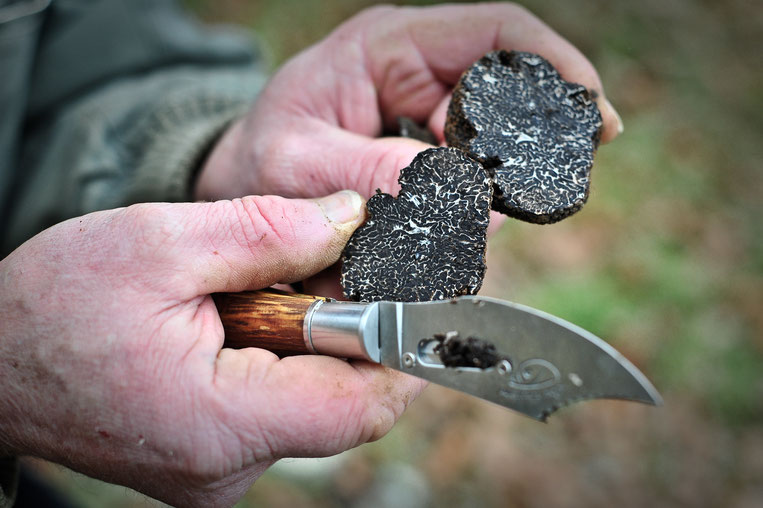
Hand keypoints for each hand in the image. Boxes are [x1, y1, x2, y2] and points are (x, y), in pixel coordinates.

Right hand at [0, 191, 424, 506]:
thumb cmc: (54, 307)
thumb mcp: (162, 244)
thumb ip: (268, 231)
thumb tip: (353, 217)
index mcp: (222, 423)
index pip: (361, 404)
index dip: (403, 347)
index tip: (420, 293)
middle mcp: (229, 467)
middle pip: (345, 402)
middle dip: (353, 331)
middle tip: (332, 269)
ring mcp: (221, 470)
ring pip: (314, 403)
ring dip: (311, 343)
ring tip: (262, 294)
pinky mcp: (214, 457)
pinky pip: (280, 409)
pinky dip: (282, 361)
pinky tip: (246, 321)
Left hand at [196, 2, 621, 202]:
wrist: (242, 188)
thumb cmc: (258, 160)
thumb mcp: (296, 161)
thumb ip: (372, 173)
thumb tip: (463, 198)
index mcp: (392, 47)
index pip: (499, 33)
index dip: (557, 67)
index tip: (596, 119)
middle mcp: (419, 79)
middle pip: (505, 108)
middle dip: (511, 164)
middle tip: (496, 212)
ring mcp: (427, 124)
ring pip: (488, 164)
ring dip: (467, 210)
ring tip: (401, 235)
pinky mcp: (427, 166)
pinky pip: (462, 198)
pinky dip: (447, 230)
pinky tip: (408, 243)